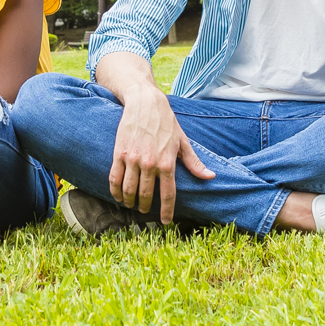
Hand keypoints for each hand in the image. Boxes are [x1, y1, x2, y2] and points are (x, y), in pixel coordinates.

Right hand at [108, 84, 213, 222]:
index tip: (166, 222)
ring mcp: (133, 159)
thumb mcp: (183, 141)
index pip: (168, 194)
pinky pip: (115, 178)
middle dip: (144, 207)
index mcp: (167, 163)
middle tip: (144, 211)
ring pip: (128, 190)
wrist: (145, 103)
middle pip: (145, 195)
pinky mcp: (119, 154)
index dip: (166, 211)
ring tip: (130, 205)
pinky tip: (117, 196)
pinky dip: (115, 191)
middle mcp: (150, 163)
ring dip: (129, 202)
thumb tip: (210, 176)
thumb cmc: (166, 122)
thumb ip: (194, 162)